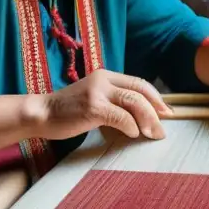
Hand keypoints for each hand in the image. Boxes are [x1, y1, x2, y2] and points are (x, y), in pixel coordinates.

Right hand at [38, 70, 170, 140]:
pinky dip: (131, 126)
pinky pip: (121, 116)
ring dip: (148, 119)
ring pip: (134, 102)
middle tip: (164, 126)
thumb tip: (141, 114)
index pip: (139, 83)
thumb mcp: (94, 97)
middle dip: (157, 109)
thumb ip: (113, 99)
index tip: (166, 112)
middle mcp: (103, 79)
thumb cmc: (68, 110)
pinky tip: (132, 133)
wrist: (41, 113)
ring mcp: (98, 92)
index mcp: (106, 75)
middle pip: (140, 91)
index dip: (156, 97)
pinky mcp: (93, 107)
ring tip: (153, 133)